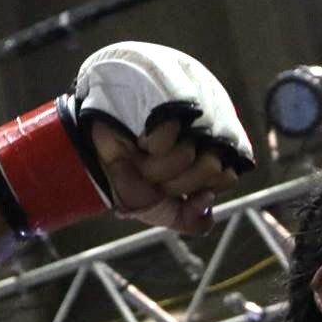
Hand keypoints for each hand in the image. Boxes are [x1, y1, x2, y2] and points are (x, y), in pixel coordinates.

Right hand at [72, 41, 253, 234]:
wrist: (94, 166)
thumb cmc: (129, 183)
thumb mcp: (166, 212)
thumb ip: (194, 221)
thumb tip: (209, 201)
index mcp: (206, 157)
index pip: (227, 176)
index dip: (200, 189)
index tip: (173, 189)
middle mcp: (200, 135)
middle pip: (213, 166)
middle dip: (177, 182)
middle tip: (154, 172)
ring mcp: (183, 115)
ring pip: (190, 153)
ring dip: (159, 166)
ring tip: (143, 155)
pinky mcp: (164, 100)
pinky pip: (171, 133)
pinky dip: (152, 145)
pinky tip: (141, 139)